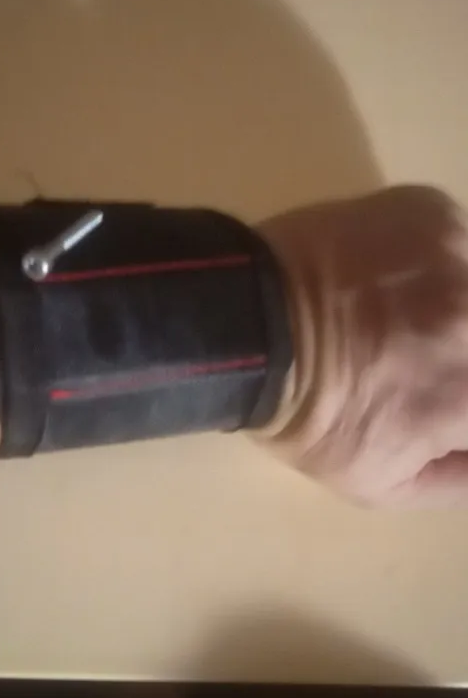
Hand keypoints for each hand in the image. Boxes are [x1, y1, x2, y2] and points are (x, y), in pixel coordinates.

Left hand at [260, 185, 467, 506]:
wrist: (250, 327)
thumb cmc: (310, 416)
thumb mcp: (380, 484)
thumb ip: (458, 479)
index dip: (457, 401)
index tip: (440, 397)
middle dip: (458, 356)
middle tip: (419, 359)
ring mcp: (460, 256)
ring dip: (455, 306)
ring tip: (410, 321)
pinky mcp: (433, 213)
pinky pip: (458, 242)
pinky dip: (440, 262)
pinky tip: (396, 280)